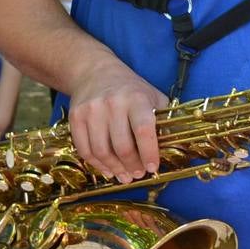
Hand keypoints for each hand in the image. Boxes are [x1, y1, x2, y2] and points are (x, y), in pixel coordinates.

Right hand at [67, 53, 168, 182]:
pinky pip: (85, 150)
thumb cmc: (130, 89)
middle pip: (122, 146)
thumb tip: (173, 148)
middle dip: (133, 166)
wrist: (95, 72)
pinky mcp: (76, 118)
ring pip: (102, 151)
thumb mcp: (152, 96)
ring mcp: (91, 111)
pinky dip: (97, 164)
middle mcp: (112, 104)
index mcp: (136, 98)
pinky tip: (108, 169)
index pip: (143, 129)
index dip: (149, 152)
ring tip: (125, 176)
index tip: (153, 168)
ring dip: (115, 169)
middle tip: (139, 174)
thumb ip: (163, 120)